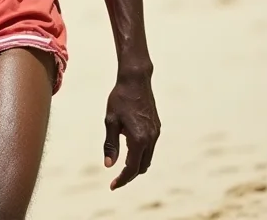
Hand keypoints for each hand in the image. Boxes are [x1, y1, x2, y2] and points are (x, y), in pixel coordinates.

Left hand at [103, 72, 159, 190]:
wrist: (135, 80)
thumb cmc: (119, 99)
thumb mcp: (110, 121)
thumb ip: (110, 144)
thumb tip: (109, 165)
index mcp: (139, 139)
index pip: (132, 168)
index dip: (123, 179)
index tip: (112, 186)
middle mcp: (151, 138)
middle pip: (142, 166)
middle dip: (130, 174)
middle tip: (116, 178)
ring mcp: (156, 132)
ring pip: (148, 157)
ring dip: (136, 164)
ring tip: (122, 165)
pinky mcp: (157, 126)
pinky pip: (150, 147)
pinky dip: (141, 153)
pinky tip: (130, 148)